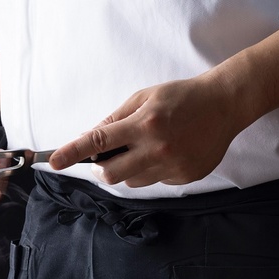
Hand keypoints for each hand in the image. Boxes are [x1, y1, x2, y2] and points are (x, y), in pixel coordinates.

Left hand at [46, 26, 278, 187]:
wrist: (224, 104)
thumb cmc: (181, 97)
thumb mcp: (144, 97)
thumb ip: (116, 119)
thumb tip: (90, 139)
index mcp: (143, 123)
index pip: (98, 141)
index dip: (73, 153)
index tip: (54, 162)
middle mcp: (156, 148)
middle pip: (111, 174)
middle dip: (103, 167)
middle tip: (110, 155)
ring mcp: (172, 165)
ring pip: (132, 181)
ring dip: (129, 168)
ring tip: (147, 147)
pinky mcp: (186, 177)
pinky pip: (156, 181)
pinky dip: (153, 170)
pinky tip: (169, 151)